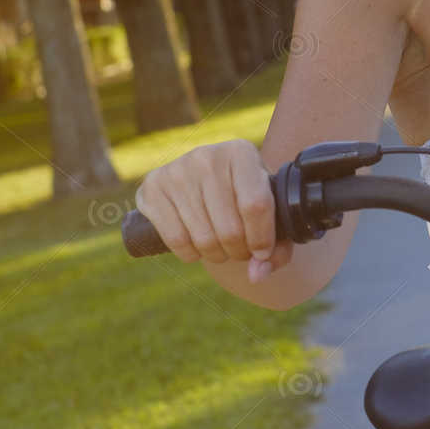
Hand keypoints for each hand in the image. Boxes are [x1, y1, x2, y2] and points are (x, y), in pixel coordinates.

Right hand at [134, 139, 293, 281]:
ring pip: (204, 238)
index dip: (261, 238)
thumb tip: (256, 275)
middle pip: (229, 228)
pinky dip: (190, 254)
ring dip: (216, 255)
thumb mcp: (271, 213)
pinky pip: (176, 240)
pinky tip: (197, 245)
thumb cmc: (245, 199)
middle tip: (241, 250)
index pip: (255, 205)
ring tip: (222, 247)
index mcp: (241, 152)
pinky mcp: (152, 188)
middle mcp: (207, 156)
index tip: (262, 251)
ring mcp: (176, 170)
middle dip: (239, 251)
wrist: (204, 183)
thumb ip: (277, 248)